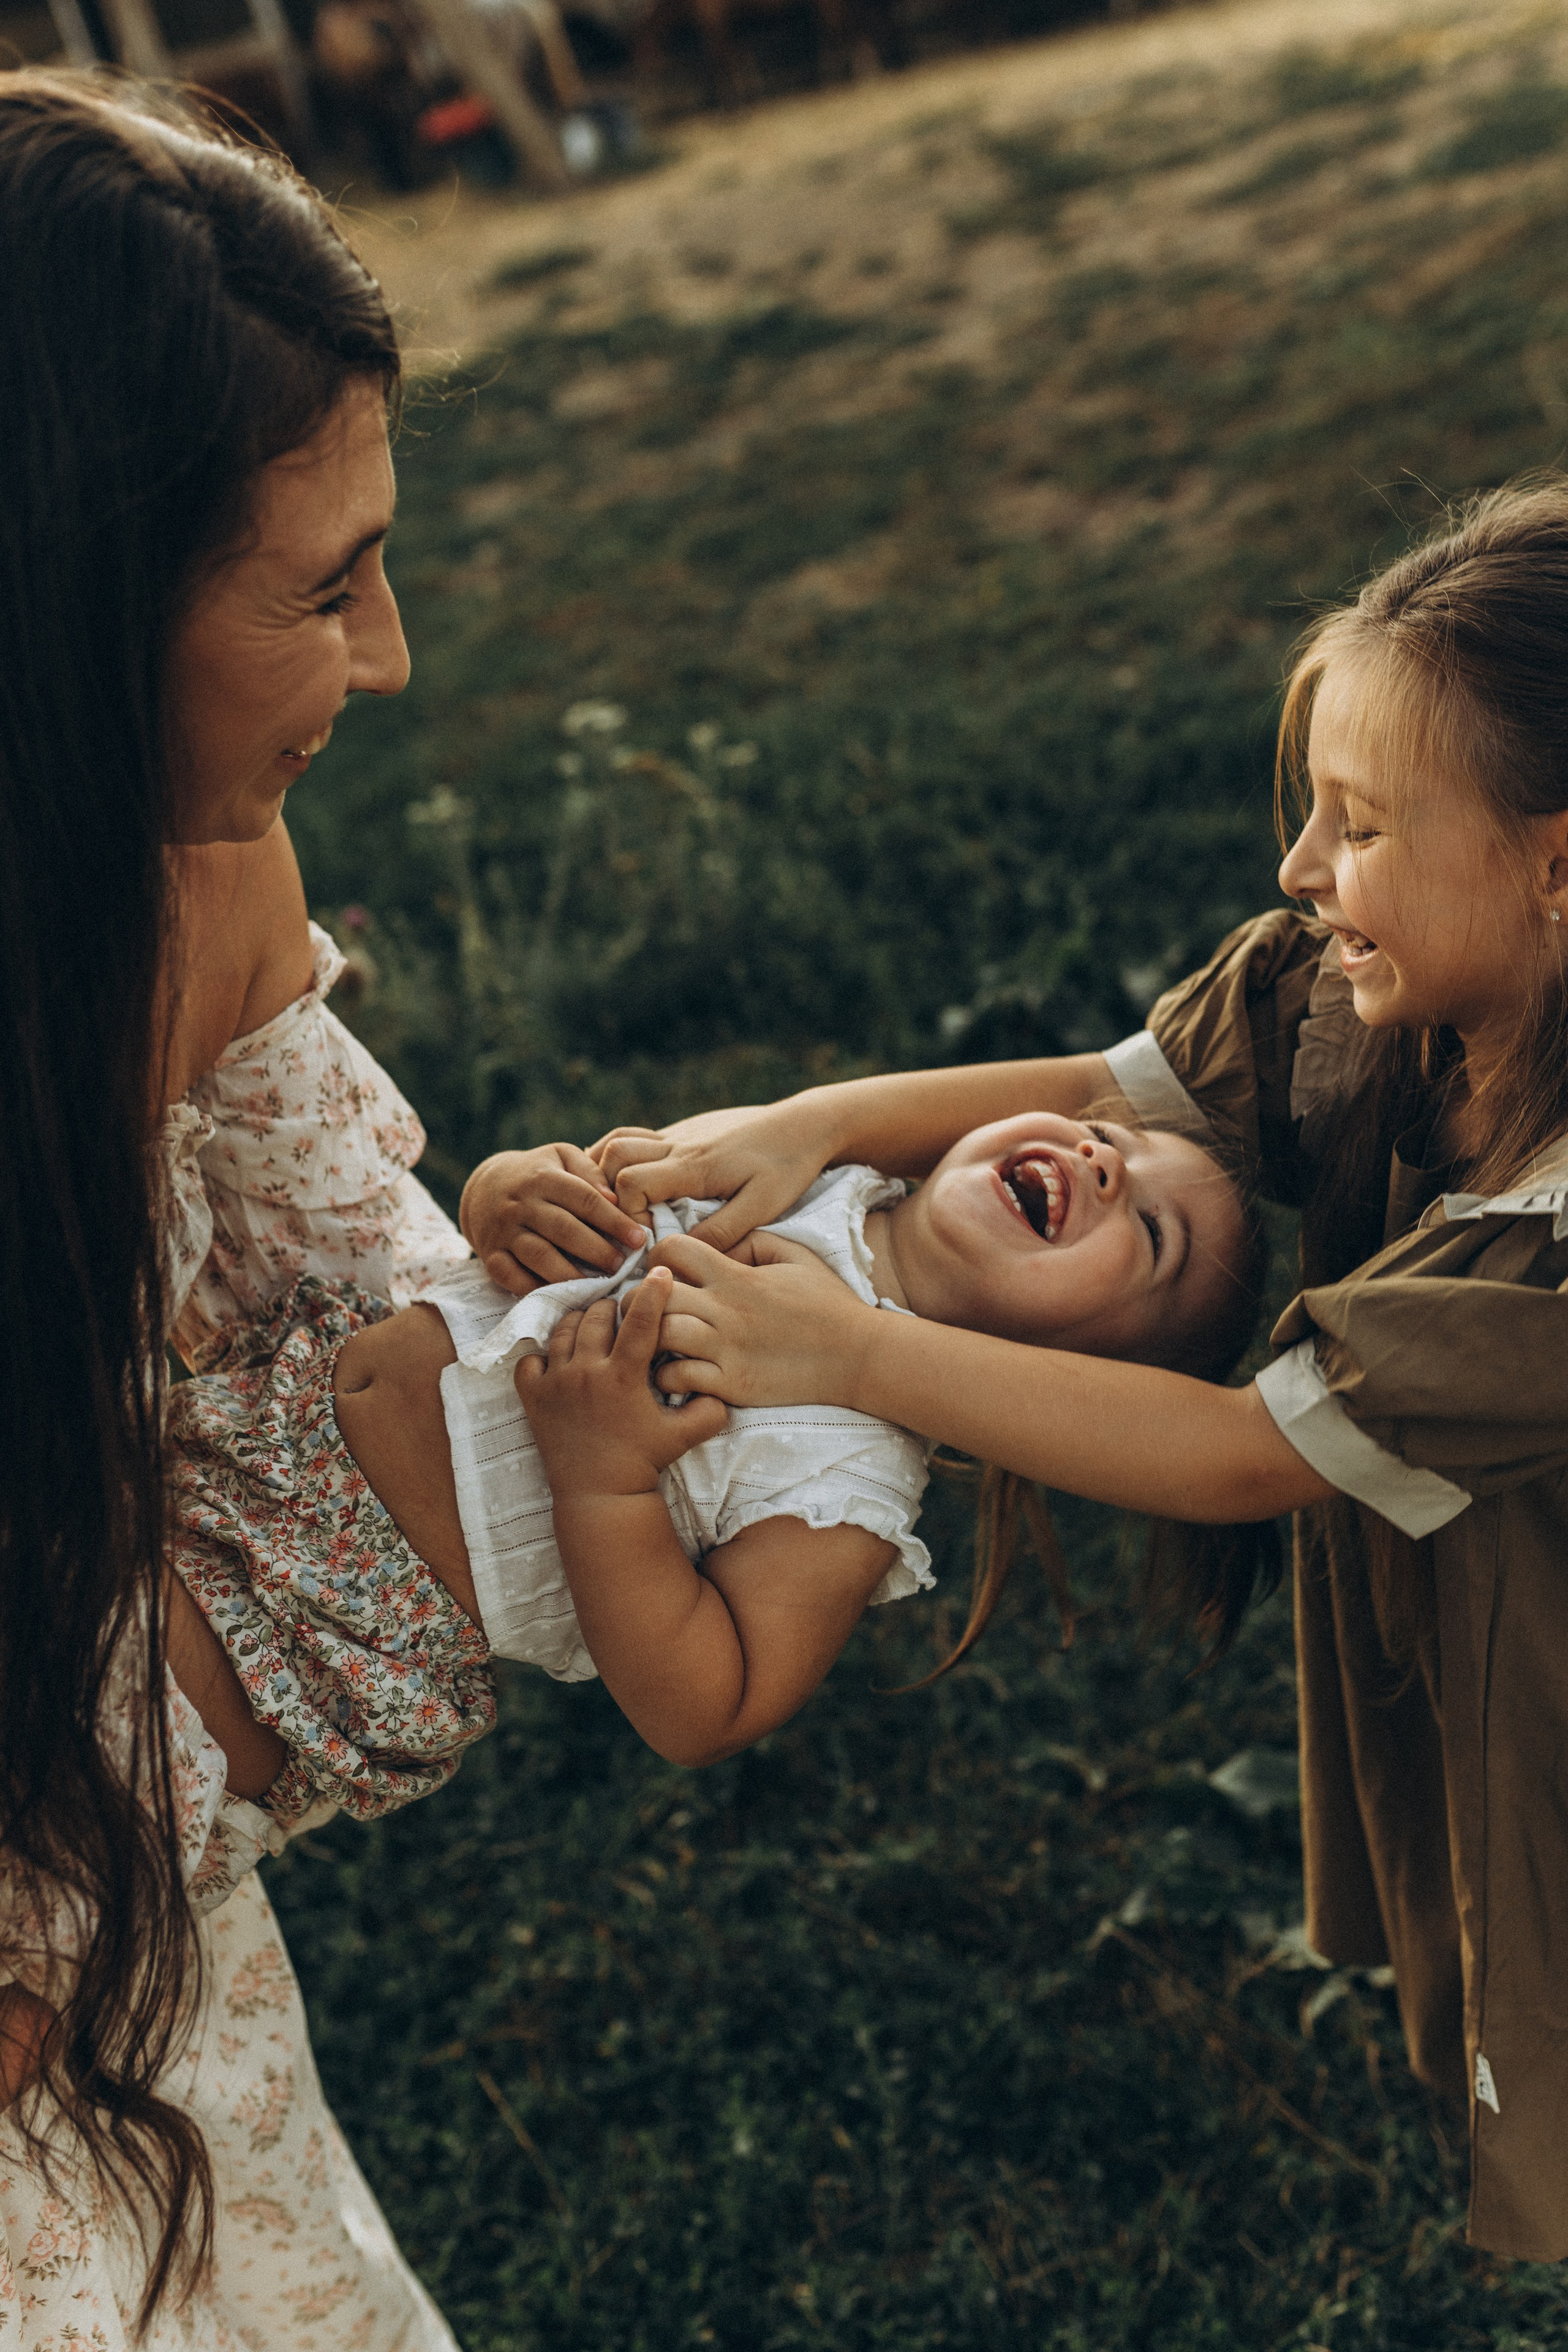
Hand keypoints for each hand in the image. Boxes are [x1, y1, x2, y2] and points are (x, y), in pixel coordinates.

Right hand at [461, 1145, 648, 1294]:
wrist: (484, 1187)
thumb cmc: (538, 1172)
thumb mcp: (562, 1157)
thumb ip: (589, 1171)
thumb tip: (615, 1197)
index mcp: (543, 1178)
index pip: (584, 1199)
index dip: (614, 1221)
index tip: (639, 1239)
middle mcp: (521, 1204)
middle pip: (564, 1230)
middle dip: (597, 1250)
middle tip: (622, 1265)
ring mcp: (503, 1232)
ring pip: (539, 1256)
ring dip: (570, 1274)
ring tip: (597, 1285)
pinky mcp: (490, 1255)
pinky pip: (511, 1276)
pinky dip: (535, 1288)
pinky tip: (561, 1295)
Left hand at [516, 1267, 727, 1497]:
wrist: (598, 1497)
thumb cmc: (643, 1463)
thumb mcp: (685, 1437)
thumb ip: (710, 1409)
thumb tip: (722, 1384)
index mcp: (623, 1377)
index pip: (640, 1319)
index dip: (652, 1291)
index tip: (659, 1271)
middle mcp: (586, 1373)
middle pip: (596, 1315)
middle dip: (613, 1308)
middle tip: (624, 1315)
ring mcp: (555, 1383)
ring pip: (563, 1330)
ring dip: (581, 1323)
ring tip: (595, 1331)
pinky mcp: (533, 1398)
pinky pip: (530, 1359)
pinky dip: (544, 1354)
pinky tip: (561, 1360)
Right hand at [592, 1100, 840, 1251]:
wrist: (805, 1123)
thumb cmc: (787, 1166)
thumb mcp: (762, 1206)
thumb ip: (723, 1232)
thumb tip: (681, 1253)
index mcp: (693, 1165)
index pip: (631, 1183)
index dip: (628, 1213)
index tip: (648, 1237)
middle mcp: (678, 1145)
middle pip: (613, 1157)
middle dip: (609, 1191)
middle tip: (629, 1222)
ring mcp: (679, 1134)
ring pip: (619, 1141)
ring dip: (610, 1171)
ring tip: (624, 1204)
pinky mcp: (685, 1132)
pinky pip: (639, 1138)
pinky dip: (625, 1158)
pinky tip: (636, 1182)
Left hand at [647, 1232, 877, 1409]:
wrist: (858, 1355)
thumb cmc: (827, 1302)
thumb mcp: (796, 1255)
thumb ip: (754, 1240)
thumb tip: (718, 1246)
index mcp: (737, 1276)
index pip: (674, 1249)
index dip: (660, 1256)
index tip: (664, 1271)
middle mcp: (726, 1310)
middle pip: (654, 1295)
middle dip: (640, 1300)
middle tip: (646, 1311)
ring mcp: (727, 1350)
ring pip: (660, 1336)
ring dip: (649, 1339)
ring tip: (654, 1343)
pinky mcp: (732, 1385)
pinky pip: (678, 1379)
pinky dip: (668, 1376)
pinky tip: (677, 1372)